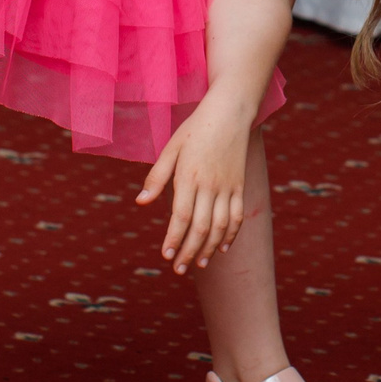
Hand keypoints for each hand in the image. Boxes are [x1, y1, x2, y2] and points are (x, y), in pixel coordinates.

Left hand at [135, 106, 249, 273]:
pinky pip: (237, 216)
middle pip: (200, 227)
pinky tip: (223, 248)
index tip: (166, 256)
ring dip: (210, 248)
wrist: (230, 112)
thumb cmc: (195, 129)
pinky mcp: (240, 186)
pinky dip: (231, 234)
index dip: (174, 239)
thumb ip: (157, 177)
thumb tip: (141, 202)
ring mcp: (228, 187)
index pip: (180, 216)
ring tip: (199, 264)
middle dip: (189, 251)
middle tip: (178, 269)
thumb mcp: (171, 148)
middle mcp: (210, 185)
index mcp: (189, 176)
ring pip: (220, 226)